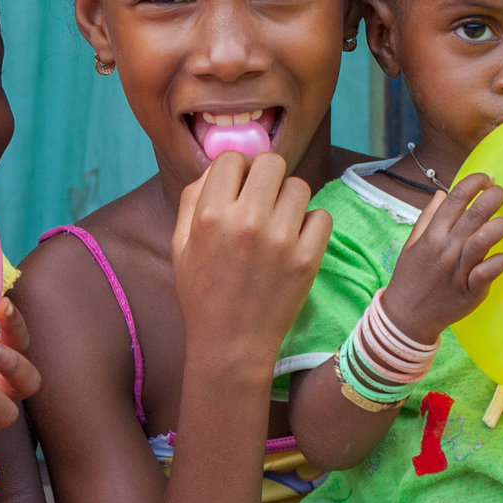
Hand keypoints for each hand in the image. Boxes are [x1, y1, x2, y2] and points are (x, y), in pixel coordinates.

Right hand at [169, 150, 333, 367]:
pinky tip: (296, 241)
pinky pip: (321, 216)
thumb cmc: (202, 293)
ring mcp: (280, 240)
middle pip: (272, 163)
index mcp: (210, 215)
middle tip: (264, 200)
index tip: (240, 187)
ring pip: (300, 186)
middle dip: (267, 177)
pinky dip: (311, 224)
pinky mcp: (307, 258)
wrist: (230, 344)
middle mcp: (245, 221)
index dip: (237, 169)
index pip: (233, 158)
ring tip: (280, 223)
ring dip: (290, 200)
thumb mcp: (180, 245)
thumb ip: (193, 199)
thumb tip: (221, 165)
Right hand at [378, 173, 502, 339]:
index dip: (475, 183)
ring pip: (483, 240)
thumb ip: (427, 218)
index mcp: (431, 235)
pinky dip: (501, 261)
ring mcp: (458, 270)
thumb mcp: (411, 245)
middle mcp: (445, 249)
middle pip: (475, 214)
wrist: (406, 317)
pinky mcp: (469, 291)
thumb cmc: (410, 279)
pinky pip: (488, 272)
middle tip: (501, 196)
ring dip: (501, 227)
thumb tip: (441, 194)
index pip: (455, 198)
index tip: (486, 180)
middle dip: (494, 197)